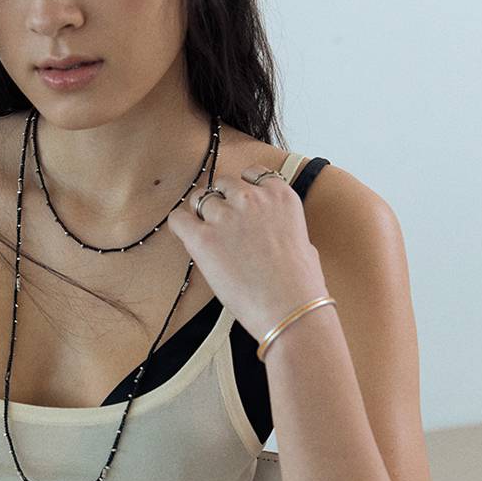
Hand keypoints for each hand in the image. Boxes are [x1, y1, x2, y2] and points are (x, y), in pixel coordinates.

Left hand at [166, 163, 328, 342]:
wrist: (290, 307)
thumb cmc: (300, 284)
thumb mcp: (302, 241)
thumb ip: (281, 224)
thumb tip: (270, 229)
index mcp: (280, 195)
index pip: (252, 173)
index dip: (242, 188)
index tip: (239, 202)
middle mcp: (252, 198)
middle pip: (223, 184)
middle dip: (221, 200)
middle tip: (222, 223)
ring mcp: (226, 215)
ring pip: (199, 198)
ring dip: (200, 213)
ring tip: (205, 232)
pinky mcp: (203, 238)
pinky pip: (179, 219)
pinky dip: (180, 225)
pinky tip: (187, 236)